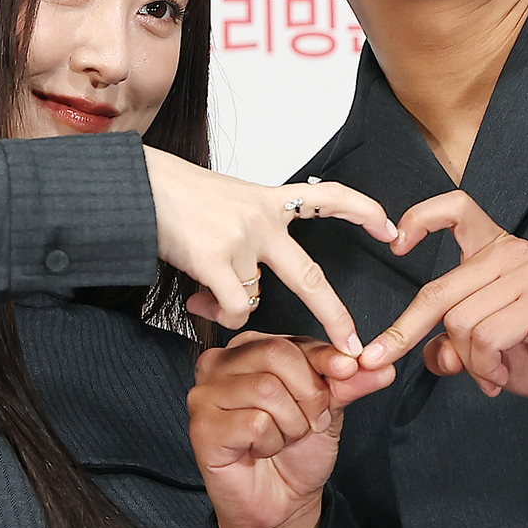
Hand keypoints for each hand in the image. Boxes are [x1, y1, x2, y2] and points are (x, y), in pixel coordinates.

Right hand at [142, 147, 396, 354]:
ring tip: (206, 291)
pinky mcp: (216, 260)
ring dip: (233, 307)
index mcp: (268, 201)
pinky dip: (220, 315)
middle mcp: (262, 220)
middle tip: (353, 342)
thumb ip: (245, 243)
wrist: (139, 185)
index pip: (327, 197)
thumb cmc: (176, 196)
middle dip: (334, 315)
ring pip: (256, 301)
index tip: (388, 224)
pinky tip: (201, 299)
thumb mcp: (226, 202)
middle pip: (311, 277)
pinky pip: (233, 309)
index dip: (361, 210)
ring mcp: (241, 240)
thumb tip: (240, 295)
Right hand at [188, 332, 394, 527]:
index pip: (293, 338)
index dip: (327, 358)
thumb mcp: (332, 407)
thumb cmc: (299, 449)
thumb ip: (353, 382)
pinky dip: (271, 442)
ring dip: (291, 423)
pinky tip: (262, 450)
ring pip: (266, 389)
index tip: (348, 371)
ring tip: (283, 437)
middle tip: (313, 422)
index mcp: (250, 347)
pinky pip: (254, 423)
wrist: (283, 502)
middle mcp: (221, 362)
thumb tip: (384, 365)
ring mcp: (206, 393)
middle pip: (277, 355)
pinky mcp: (202, 427)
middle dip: (309, 394)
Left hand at [358, 190, 527, 451]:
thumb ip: (453, 341)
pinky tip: (503, 377)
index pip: (456, 208)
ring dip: (468, 361)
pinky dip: (486, 369)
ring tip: (491, 374)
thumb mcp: (485, 347)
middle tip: (379, 359)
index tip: (396, 245)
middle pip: (439, 289)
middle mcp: (514, 252)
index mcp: (498, 251)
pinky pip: (486, 338)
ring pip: (460, 320)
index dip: (419, 218)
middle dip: (405, 330)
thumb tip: (428, 352)